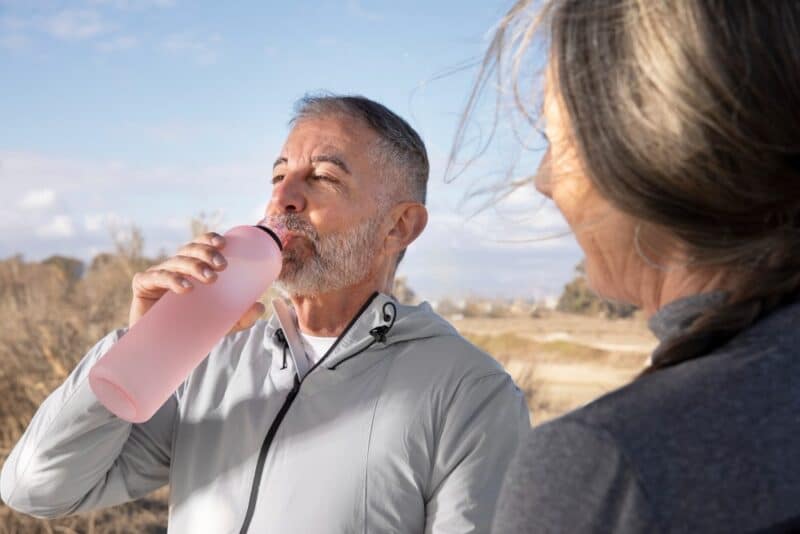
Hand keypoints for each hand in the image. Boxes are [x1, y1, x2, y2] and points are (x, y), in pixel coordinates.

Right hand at [128, 232, 265, 332]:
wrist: (160, 348)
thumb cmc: (190, 328)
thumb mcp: (220, 324)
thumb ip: (240, 316)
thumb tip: (260, 306)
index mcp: (191, 268)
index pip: (200, 246)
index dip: (209, 240)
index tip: (224, 244)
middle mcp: (175, 268)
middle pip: (189, 250)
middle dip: (206, 253)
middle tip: (222, 266)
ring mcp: (158, 275)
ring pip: (176, 262)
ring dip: (194, 266)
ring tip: (210, 279)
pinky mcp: (143, 286)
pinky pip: (155, 277)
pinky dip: (170, 279)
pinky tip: (184, 287)